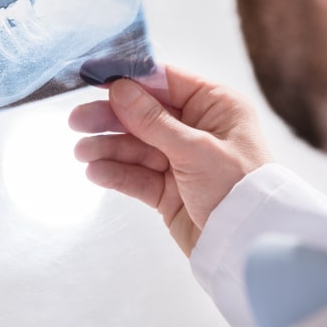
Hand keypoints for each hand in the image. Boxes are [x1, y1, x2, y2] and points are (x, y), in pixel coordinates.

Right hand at [69, 66, 271, 255]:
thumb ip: (152, 121)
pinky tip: (95, 172)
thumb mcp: (196, 149)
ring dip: (107, 148)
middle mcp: (197, 128)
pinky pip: (136, 175)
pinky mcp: (168, 190)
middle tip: (76, 121)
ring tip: (81, 153)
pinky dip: (115, 173)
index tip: (94, 78)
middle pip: (143, 115)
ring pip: (135, 146)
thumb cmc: (239, 188)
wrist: (250, 248)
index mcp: (215, 106)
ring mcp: (180, 160)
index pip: (165, 82)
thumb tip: (119, 88)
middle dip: (109, 118)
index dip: (130, 80)